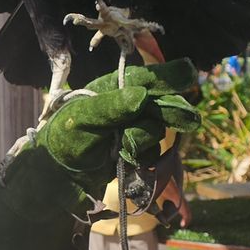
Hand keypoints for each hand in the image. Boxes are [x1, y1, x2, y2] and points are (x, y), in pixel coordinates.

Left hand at [34, 59, 200, 197]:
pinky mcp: (134, 152)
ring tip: (122, 147)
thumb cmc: (64, 138)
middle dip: (173, 111)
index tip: (188, 74)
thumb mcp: (83, 117)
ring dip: (143, 139)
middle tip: (192, 120)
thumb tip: (142, 96)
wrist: (57, 175)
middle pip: (158, 104)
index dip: (167, 76)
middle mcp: (125, 107)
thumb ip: (112, 106)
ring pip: (155, 130)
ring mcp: (131, 129)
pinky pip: (150, 152)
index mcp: (112, 89)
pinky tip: (124, 159)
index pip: (143, 79)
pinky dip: (141, 156)